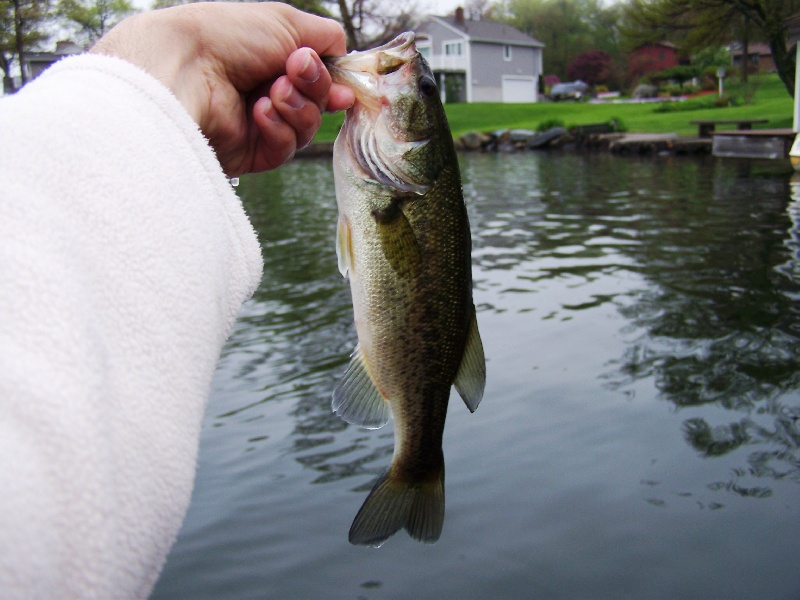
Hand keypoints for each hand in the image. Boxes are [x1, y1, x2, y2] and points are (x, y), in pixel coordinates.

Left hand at [91, 2, 354, 175]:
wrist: (185, 68)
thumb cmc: (228, 37)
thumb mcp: (286, 23)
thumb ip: (325, 37)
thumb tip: (345, 54)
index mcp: (272, 59)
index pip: (318, 78)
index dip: (333, 81)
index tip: (342, 83)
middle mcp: (265, 91)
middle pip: (318, 103)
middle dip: (314, 88)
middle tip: (296, 72)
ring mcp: (258, 124)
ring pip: (305, 127)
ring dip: (296, 107)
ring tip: (272, 91)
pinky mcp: (249, 152)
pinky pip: (285, 148)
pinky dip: (278, 128)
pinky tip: (258, 112)